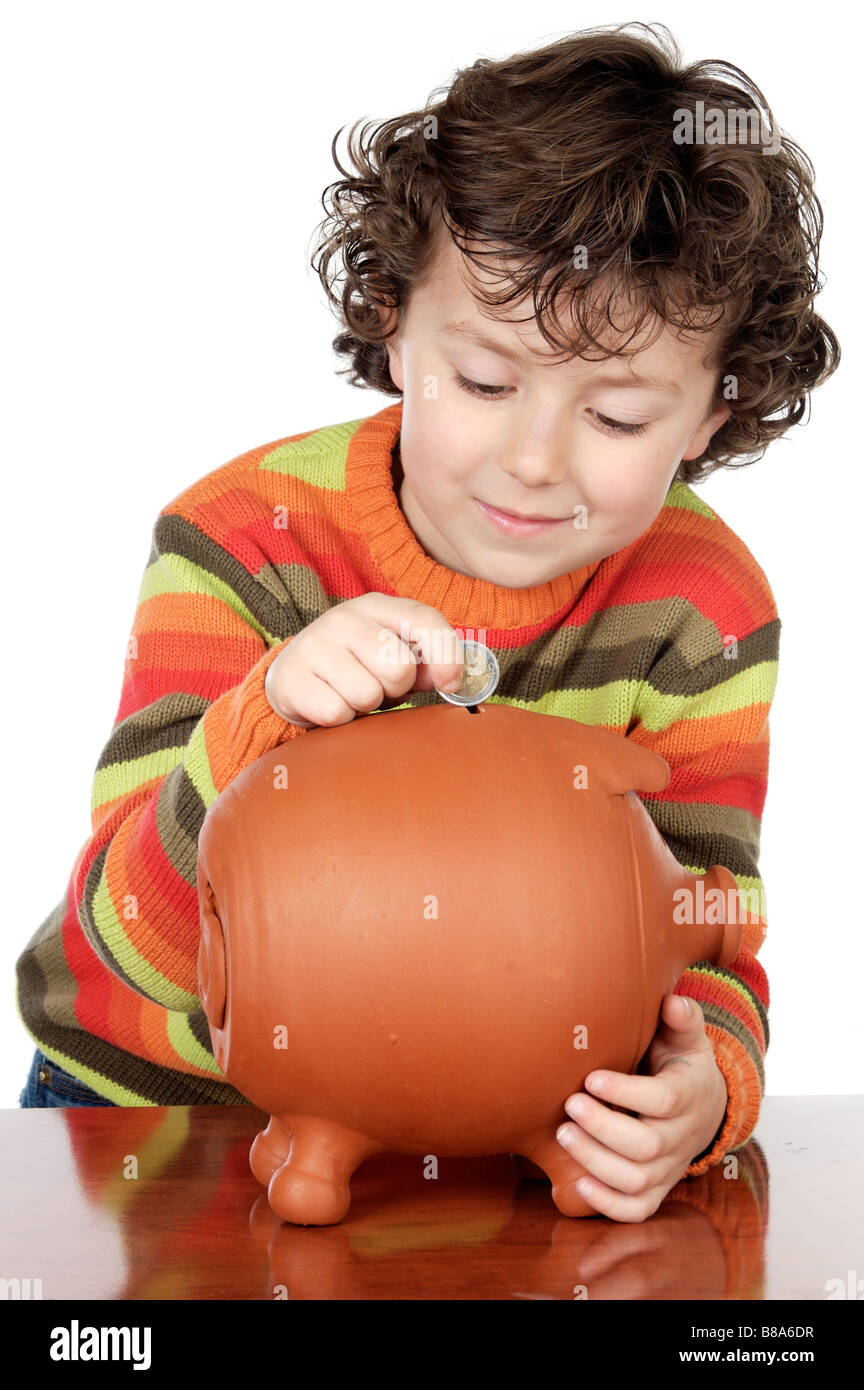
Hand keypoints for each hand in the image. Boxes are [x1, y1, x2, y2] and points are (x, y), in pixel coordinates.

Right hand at [264, 592, 464, 728]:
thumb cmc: (354, 668)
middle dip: (395, 689)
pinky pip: (337, 713)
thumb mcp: (390, 658)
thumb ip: (423, 664)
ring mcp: (314, 644)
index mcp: (377, 606)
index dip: (447, 655)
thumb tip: (450, 679)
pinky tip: (329, 703)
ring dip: (365, 706)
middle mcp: (344, 617)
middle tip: (377, 686)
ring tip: (350, 694)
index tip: (450, 685)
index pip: (424, 619)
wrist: (291, 678)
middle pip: (399, 667)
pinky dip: (339, 719)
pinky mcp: (292, 678)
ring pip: (367, 694)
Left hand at [556, 994, 727, 1222]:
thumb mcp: (687, 1038)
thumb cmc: (681, 1064)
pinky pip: (637, 1209)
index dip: (625, 1092)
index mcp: (689, 1095)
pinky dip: (608, 1203)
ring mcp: (669, 1168)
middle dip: (603, 1128)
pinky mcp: (657, 1189)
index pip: (662, 1100)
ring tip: (563, 1135)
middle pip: (645, 1146)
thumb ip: (682, 1018)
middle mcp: (681, 1137)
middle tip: (569, 1105)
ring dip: (596, 1162)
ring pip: (636, 1180)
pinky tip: (576, 1183)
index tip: (591, 1078)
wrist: (705, 1106)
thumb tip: (672, 1001)